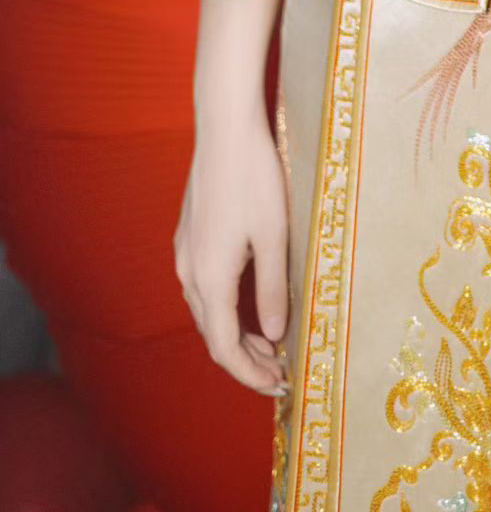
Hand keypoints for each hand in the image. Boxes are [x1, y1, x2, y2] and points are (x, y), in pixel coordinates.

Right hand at [173, 114, 290, 396]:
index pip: (225, 348)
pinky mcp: (189, 237)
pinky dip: (228, 307)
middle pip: (214, 334)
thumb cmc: (255, 179)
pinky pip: (205, 288)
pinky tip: (251, 302)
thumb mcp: (274, 236)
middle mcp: (189, 273)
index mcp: (210, 279)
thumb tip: (275, 334)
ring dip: (237, 333)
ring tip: (271, 342)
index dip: (250, 373)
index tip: (279, 385)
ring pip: (208, 311)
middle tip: (280, 371)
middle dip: (246, 358)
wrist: (224, 130)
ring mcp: (185, 254)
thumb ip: (272, 288)